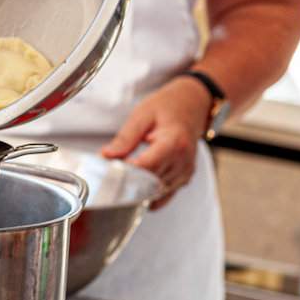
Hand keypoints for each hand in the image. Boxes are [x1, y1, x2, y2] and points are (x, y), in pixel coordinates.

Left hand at [101, 76, 211, 209]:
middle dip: (128, 181)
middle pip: (151, 182)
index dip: (127, 171)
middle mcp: (183, 161)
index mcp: (174, 142)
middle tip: (109, 176)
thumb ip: (126, 137)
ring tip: (120, 179)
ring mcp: (186, 172)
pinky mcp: (184, 178)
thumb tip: (108, 155)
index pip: (148, 166)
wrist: (192, 105)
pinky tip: (135, 189)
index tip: (110, 170)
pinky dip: (149, 194)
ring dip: (137, 189)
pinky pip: (165, 194)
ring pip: (157, 191)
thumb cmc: (167, 107)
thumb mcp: (142, 115)